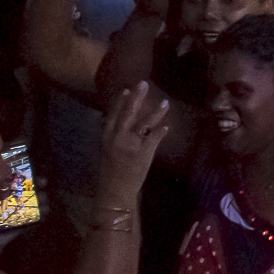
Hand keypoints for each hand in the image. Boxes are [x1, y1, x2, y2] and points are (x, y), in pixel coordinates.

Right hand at [96, 81, 168, 199]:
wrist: (114, 190)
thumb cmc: (110, 172)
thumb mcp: (106, 151)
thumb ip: (112, 136)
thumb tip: (116, 123)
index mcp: (107, 136)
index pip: (113, 114)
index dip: (120, 101)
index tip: (127, 89)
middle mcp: (118, 137)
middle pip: (128, 112)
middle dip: (136, 97)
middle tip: (143, 83)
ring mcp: (131, 144)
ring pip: (144, 123)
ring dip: (155, 112)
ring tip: (165, 103)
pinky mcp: (143, 153)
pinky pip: (154, 138)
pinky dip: (161, 131)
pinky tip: (167, 127)